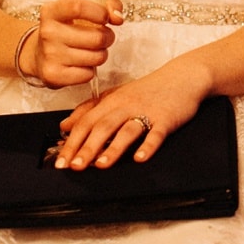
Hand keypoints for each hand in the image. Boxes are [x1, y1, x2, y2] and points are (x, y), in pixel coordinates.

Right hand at [24, 0, 123, 87]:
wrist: (38, 54)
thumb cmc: (67, 28)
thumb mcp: (80, 10)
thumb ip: (106, 5)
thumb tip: (118, 18)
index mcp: (52, 11)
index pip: (78, 7)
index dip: (99, 12)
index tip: (105, 18)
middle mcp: (48, 32)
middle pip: (96, 37)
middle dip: (108, 38)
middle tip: (103, 38)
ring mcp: (49, 54)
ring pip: (96, 57)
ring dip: (101, 54)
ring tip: (92, 51)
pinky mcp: (53, 74)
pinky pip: (87, 74)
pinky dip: (90, 71)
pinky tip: (81, 64)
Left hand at [53, 56, 210, 169]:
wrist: (182, 77)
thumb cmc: (148, 90)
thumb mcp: (116, 95)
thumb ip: (90, 109)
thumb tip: (66, 125)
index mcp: (111, 101)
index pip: (86, 122)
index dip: (72, 142)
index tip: (60, 161)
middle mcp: (126, 106)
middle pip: (102, 127)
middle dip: (86, 148)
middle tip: (74, 166)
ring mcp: (146, 112)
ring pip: (126, 130)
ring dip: (113, 148)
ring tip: (101, 165)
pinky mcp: (166, 119)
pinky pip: (156, 133)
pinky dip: (147, 146)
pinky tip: (139, 158)